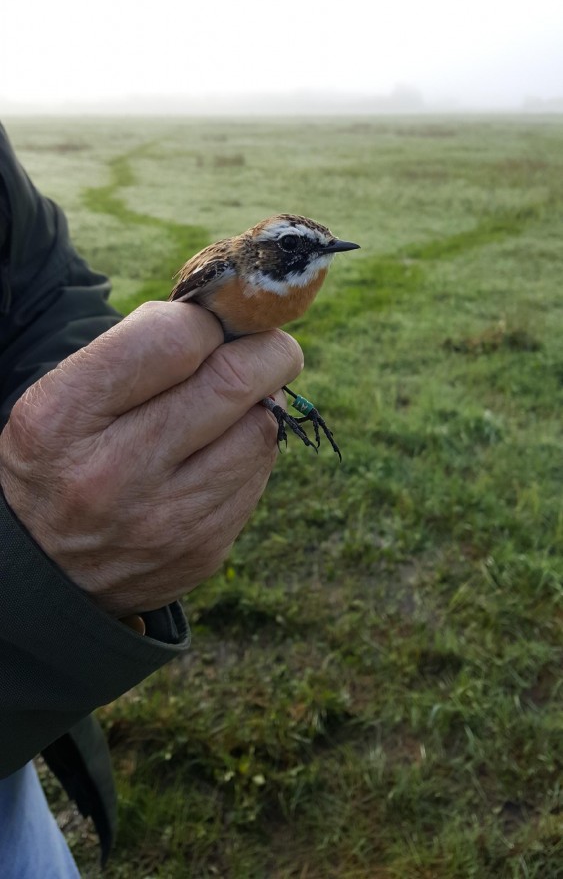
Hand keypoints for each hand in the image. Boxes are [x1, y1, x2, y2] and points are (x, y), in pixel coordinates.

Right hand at [0, 302, 302, 617]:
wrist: (46, 568)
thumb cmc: (65, 455)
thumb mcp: (64, 394)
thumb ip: (138, 349)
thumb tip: (229, 320)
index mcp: (65, 417)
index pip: (174, 341)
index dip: (207, 322)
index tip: (213, 325)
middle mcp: (115, 472)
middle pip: (234, 381)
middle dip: (268, 349)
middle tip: (271, 344)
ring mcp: (165, 520)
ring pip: (260, 429)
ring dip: (261, 403)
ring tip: (237, 400)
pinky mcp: (203, 549)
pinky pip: (257, 474)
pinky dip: (251, 449)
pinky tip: (224, 448)